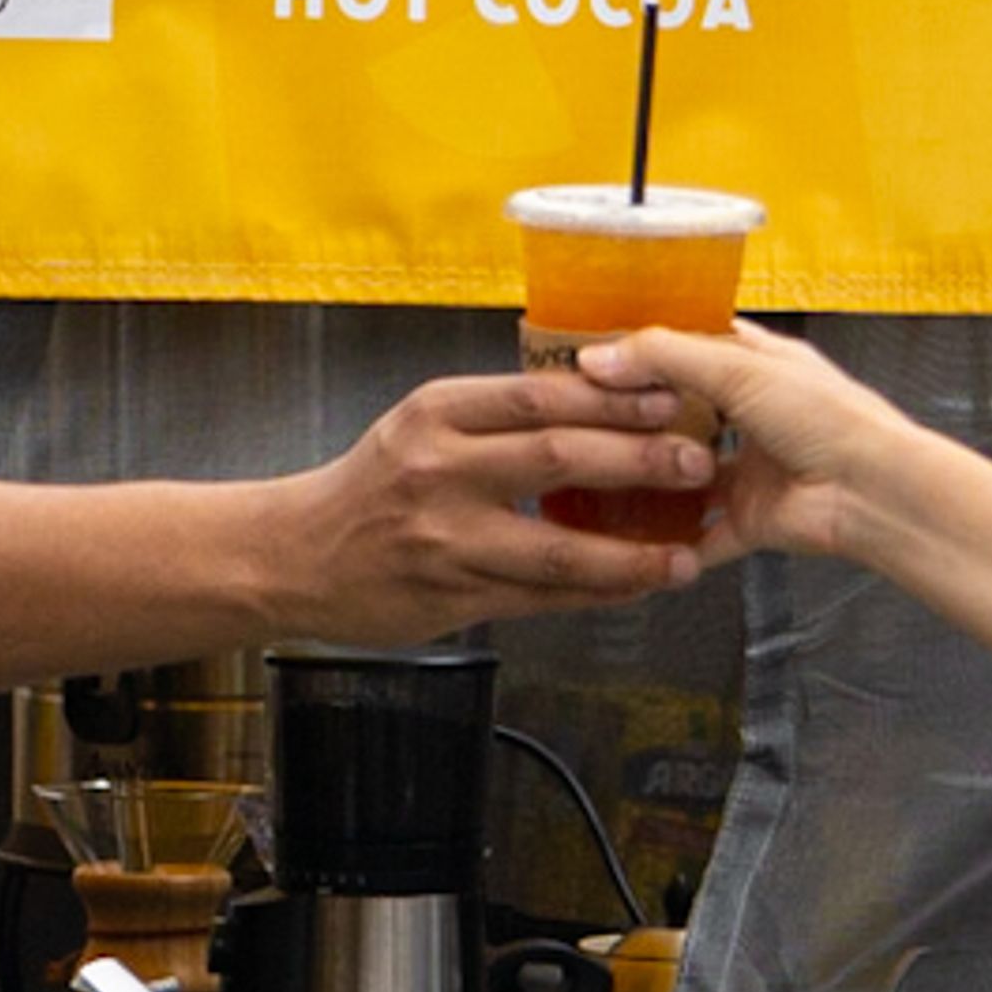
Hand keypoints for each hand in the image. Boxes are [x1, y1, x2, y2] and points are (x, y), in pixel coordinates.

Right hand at [277, 370, 708, 633]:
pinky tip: (636, 588)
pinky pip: (541, 599)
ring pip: (558, 546)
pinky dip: (595, 594)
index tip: (673, 392)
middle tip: (700, 460)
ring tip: (684, 554)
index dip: (614, 394)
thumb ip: (497, 417)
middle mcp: (441, 471)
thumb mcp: (420, 425)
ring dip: (631, 552)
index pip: (539, 393)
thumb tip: (597, 398)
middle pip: (558, 457)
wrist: (292, 556)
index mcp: (437, 413)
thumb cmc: (368, 487)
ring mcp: (448, 540)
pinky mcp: (453, 597)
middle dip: (640, 459)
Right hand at [575, 322, 896, 560]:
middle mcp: (752, 414)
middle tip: (578, 412)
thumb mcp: (738, 368)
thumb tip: (598, 356)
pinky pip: (698, 534)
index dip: (644, 347)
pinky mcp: (747, 519)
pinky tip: (629, 536)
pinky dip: (669, 540)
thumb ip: (665, 357)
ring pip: (683, 472)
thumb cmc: (830, 419)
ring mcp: (749, 469)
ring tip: (591, 472)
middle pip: (681, 409)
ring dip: (647, 476)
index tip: (593, 352)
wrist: (872, 492)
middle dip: (636, 413)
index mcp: (758, 363)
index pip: (690, 345)